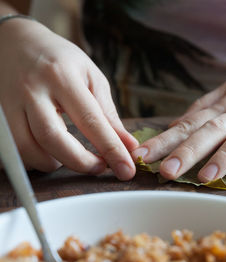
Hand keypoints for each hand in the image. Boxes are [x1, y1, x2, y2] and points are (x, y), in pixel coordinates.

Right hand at [0, 18, 137, 179]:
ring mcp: (9, 103)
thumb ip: (108, 114)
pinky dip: (33, 159)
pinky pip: (13, 150)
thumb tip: (128, 145)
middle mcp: (32, 90)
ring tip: (74, 157)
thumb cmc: (60, 60)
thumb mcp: (90, 77)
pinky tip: (49, 153)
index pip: (90, 120)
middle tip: (99, 167)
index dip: (111, 148)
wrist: (14, 42)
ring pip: (28, 149)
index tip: (126, 169)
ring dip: (54, 163)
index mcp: (61, 77)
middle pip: (53, 139)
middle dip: (81, 162)